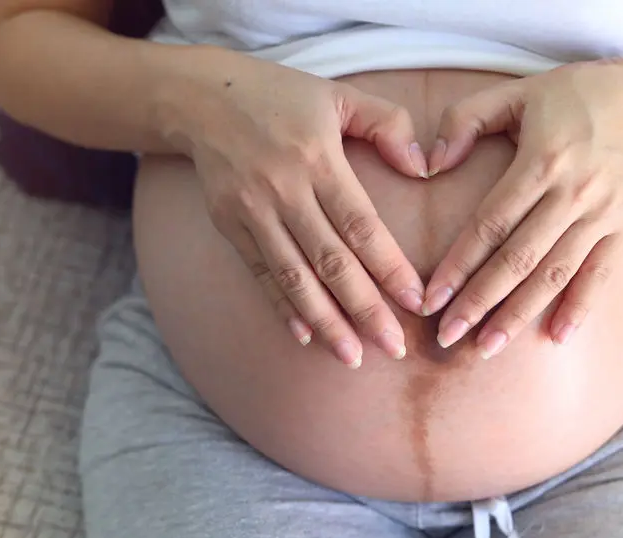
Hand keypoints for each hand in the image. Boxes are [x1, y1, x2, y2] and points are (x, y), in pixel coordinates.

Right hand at [172, 51, 430, 367]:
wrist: (199, 98)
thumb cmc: (281, 96)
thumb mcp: (340, 95)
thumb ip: (389, 124)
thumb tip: (424, 168)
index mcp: (318, 159)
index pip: (361, 225)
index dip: (390, 267)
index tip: (416, 302)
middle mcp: (284, 190)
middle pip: (331, 262)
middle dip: (364, 309)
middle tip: (394, 348)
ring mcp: (252, 211)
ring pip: (294, 278)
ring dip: (325, 322)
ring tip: (352, 357)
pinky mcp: (229, 225)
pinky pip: (260, 274)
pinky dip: (281, 308)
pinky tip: (303, 337)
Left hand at [421, 58, 622, 357]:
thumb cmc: (573, 96)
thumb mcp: (515, 92)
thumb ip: (465, 121)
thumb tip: (429, 165)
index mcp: (541, 160)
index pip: (490, 225)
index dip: (458, 265)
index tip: (431, 299)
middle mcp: (574, 193)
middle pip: (518, 259)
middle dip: (479, 302)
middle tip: (447, 338)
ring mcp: (604, 213)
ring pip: (554, 274)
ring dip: (519, 315)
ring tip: (487, 348)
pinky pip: (601, 273)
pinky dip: (580, 307)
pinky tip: (557, 338)